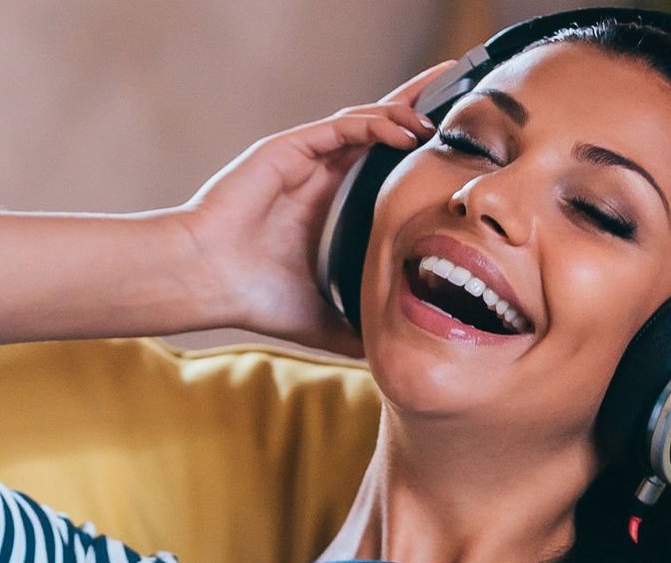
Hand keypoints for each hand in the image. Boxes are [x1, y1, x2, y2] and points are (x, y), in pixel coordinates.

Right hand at [166, 61, 454, 357]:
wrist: (209, 281)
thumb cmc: (255, 297)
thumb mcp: (323, 319)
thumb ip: (356, 329)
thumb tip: (393, 356)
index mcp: (332, 206)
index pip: (383, 168)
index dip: (417, 154)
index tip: (455, 150)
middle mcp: (322, 176)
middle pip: (380, 132)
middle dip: (419, 112)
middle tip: (460, 99)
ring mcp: (306, 159)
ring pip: (365, 122)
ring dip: (404, 115)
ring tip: (438, 123)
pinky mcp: (290, 149)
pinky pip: (341, 127)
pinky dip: (375, 123)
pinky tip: (404, 130)